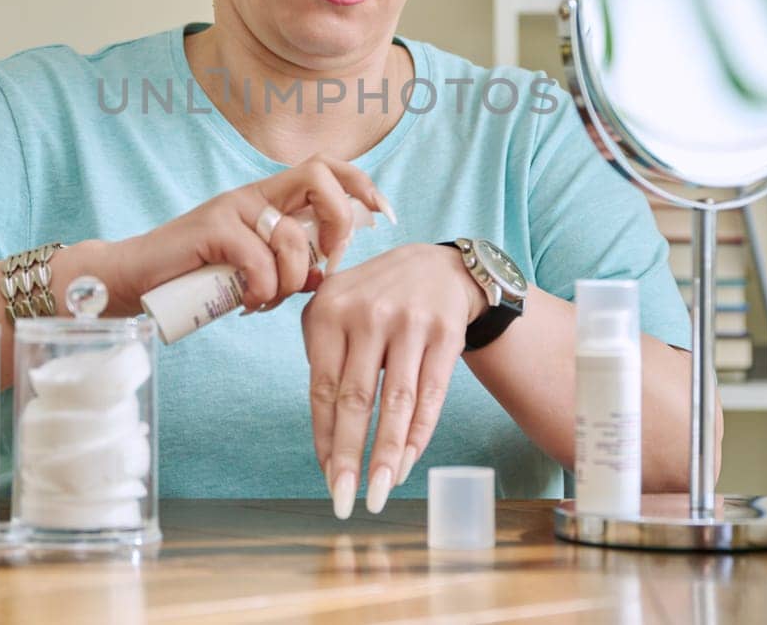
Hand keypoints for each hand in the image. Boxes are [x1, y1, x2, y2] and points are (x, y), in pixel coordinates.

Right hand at [104, 154, 390, 314]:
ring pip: (292, 233)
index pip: (327, 169)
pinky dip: (262, 288)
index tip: (384, 215)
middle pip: (320, 177)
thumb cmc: (194, 278)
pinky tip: (246, 302)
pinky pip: (258, 258)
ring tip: (267, 300)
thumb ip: (287, 267)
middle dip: (339, 224)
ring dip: (292, 278)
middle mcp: (255, 194)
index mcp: (269, 199)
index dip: (363, 185)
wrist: (132, 279)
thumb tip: (323, 275)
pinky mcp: (212, 227)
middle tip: (326, 266)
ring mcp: (233, 207)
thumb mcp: (251, 273)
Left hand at [300, 243, 487, 518]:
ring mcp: (409, 323)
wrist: (437, 266)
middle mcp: (368, 314)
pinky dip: (419, 433)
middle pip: (356, 399)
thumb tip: (325, 434)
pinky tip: (408, 462)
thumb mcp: (337, 307)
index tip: (326, 477)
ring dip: (387, 455)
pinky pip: (431, 395)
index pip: (323, 387)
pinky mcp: (445, 333)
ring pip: (396, 402)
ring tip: (380, 493)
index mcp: (329, 310)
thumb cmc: (375, 298)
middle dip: (349, 456)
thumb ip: (322, 356)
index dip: (324, 437)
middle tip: (344, 500)